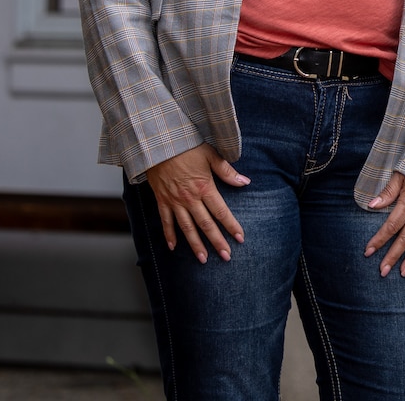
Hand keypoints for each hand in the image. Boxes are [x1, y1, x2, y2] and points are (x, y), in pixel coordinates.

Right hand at [145, 144, 249, 263]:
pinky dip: (169, 235)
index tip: (240, 238)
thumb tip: (245, 182)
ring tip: (203, 259)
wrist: (158, 145)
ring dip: (195, 245)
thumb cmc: (187, 147)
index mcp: (205, 187)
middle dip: (217, 242)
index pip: (221, 212)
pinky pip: (165, 221)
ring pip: (187, 228)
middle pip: (206, 225)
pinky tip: (173, 247)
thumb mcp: (211, 155)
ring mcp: (174, 202)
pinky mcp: (162, 201)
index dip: (231, 226)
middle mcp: (190, 199)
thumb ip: (227, 172)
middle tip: (226, 257)